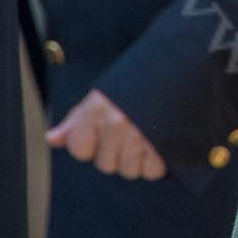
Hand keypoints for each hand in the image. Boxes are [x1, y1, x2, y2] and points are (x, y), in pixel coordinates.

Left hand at [46, 89, 166, 179]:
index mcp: (98, 107)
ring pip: (129, 171)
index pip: (79, 149)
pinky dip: (157, 162)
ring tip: (146, 138)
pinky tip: (160, 144)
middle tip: (130, 132)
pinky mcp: (165, 146)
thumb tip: (52, 139)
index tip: (101, 133)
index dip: (89, 144)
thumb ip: (77, 120)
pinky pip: (152, 171)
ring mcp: (141, 136)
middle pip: (105, 165)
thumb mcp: (104, 94)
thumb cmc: (141, 82)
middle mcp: (117, 123)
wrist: (185, 66)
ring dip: (138, 159)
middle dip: (116, 153)